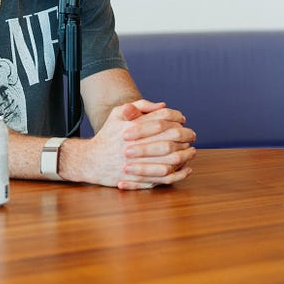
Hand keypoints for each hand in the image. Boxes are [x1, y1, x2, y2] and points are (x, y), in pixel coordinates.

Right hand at [78, 99, 196, 188]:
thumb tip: (163, 105)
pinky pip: (165, 176)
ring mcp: (139, 162)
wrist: (91, 160)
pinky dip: (179, 172)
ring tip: (191, 150)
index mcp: (133, 126)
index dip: (176, 117)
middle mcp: (137, 143)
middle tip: (192, 135)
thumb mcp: (117, 114)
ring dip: (185, 153)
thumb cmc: (107, 135)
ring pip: (171, 157)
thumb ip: (139, 106)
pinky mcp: (140, 178)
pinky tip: (186, 167)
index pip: (163, 118)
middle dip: (186, 134)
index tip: (183, 120)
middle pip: (171, 137)